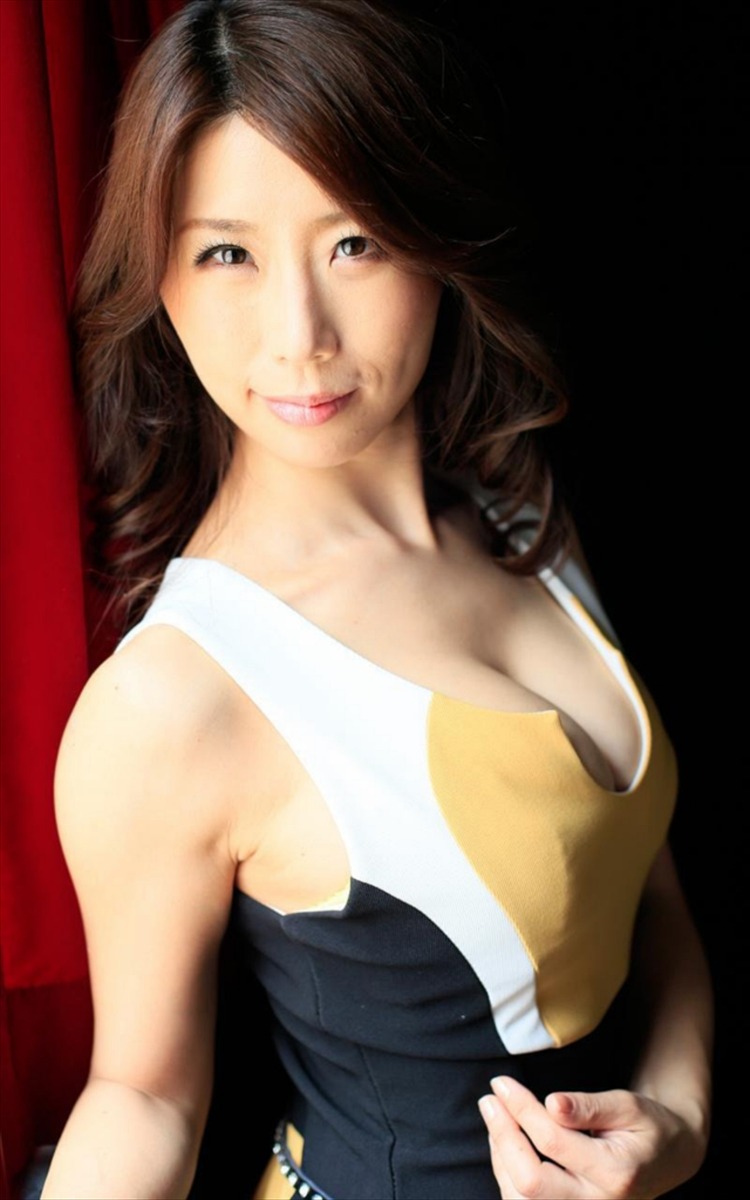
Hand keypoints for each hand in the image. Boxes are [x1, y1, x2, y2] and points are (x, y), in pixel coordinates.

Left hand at [478, 1076, 706, 1198]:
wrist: (667, 1160)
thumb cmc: (647, 1126)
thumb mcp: (629, 1105)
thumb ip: (590, 1106)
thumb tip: (551, 1103)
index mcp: (616, 1174)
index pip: (552, 1142)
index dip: (521, 1109)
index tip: (502, 1083)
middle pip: (530, 1181)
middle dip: (503, 1136)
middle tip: (489, 1099)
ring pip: (521, 1199)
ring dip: (500, 1156)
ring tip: (495, 1116)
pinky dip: (507, 1173)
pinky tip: (505, 1142)